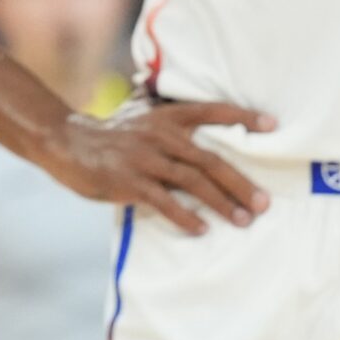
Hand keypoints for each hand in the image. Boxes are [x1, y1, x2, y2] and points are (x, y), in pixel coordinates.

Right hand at [36, 100, 277, 236]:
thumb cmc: (110, 132)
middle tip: (264, 203)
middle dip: (240, 183)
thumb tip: (195, 117)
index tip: (272, 126)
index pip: (210, 111)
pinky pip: (164, 202)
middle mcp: (159, 134)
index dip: (241, 117)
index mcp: (165, 115)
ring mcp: (144, 158)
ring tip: (243, 220)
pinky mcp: (129, 181)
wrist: (67, 142)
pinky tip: (202, 229)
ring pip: (192, 182)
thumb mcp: (139, 114)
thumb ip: (167, 116)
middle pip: (210, 159)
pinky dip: (185, 216)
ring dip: (221, 203)